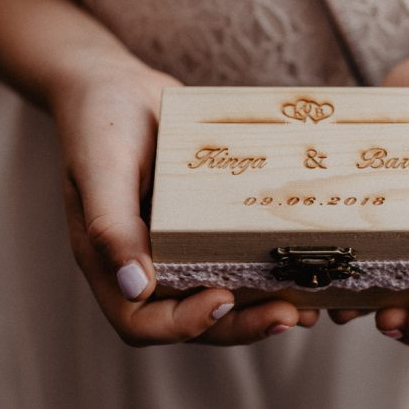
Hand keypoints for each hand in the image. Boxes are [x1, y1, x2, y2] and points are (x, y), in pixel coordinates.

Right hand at [50, 59, 316, 345]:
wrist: (120, 84)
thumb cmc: (100, 121)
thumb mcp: (101, 166)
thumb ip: (111, 225)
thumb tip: (134, 286)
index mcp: (111, 262)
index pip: (141, 319)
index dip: (183, 324)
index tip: (221, 299)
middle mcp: (148, 264)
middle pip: (195, 319)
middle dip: (243, 324)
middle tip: (289, 313)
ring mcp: (181, 247)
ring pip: (224, 295)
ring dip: (264, 306)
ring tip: (309, 303)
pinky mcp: (209, 225)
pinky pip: (239, 258)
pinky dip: (270, 270)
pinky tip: (306, 267)